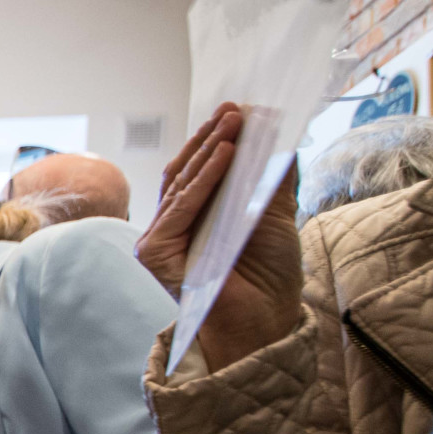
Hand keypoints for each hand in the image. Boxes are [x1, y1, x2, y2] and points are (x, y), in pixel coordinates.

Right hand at [138, 103, 305, 372]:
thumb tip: (275, 132)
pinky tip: (227, 153)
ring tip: (236, 120)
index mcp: (196, 219)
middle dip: (213, 137)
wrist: (263, 325)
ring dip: (210, 148)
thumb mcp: (276, 216)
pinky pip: (181, 207)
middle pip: (187, 172)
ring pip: (182, 183)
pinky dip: (205, 178)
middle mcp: (172, 227)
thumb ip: (270, 178)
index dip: (217, 140)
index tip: (242, 111)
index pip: (200, 172)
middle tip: (236, 108)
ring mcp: (160, 240)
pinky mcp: (156, 253)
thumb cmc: (268, 280)